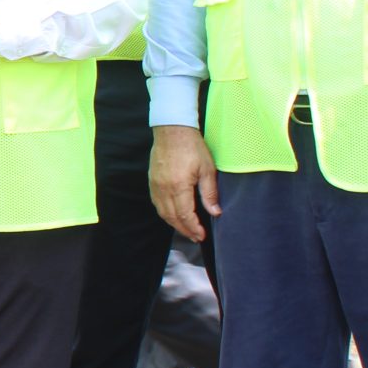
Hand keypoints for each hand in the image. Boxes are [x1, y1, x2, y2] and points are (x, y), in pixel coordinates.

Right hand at [149, 124, 220, 241]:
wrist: (172, 130)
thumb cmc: (191, 147)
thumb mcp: (207, 169)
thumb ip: (210, 193)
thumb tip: (215, 212)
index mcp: (179, 187)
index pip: (185, 215)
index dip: (194, 228)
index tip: (202, 235)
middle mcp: (164, 189)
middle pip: (172, 218)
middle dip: (185, 230)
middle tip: (196, 237)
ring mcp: (156, 185)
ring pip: (163, 212)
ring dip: (174, 224)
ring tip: (186, 230)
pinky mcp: (152, 181)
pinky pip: (157, 203)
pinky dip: (165, 213)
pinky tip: (173, 215)